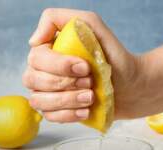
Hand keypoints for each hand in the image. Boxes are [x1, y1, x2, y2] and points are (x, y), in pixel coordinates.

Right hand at [23, 8, 139, 122]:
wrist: (130, 83)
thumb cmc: (111, 54)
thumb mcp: (91, 25)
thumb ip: (58, 19)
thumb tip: (33, 41)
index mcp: (46, 51)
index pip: (36, 58)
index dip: (59, 65)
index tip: (85, 67)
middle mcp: (41, 72)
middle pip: (33, 80)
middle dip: (65, 83)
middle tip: (90, 82)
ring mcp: (46, 93)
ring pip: (40, 101)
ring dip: (67, 100)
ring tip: (90, 97)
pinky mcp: (56, 111)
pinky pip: (50, 117)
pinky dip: (69, 115)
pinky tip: (86, 110)